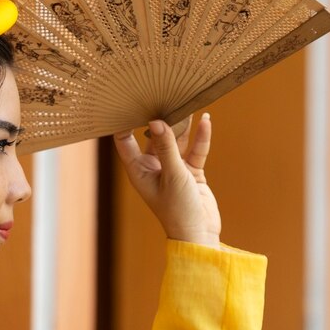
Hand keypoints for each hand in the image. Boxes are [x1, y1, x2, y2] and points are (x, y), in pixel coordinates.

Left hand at [112, 113, 221, 246]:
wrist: (200, 234)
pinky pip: (194, 150)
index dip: (124, 123)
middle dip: (159, 119)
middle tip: (161, 94)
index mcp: (138, 171)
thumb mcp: (173, 174)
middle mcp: (153, 168)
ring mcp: (172, 169)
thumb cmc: (179, 210)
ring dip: (182, 125)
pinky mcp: (191, 172)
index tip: (128, 101)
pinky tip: (205, 120)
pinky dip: (200, 137)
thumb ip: (167, 146)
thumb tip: (156, 121)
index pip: (125, 141)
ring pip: (176, 141)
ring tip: (186, 101)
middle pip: (153, 137)